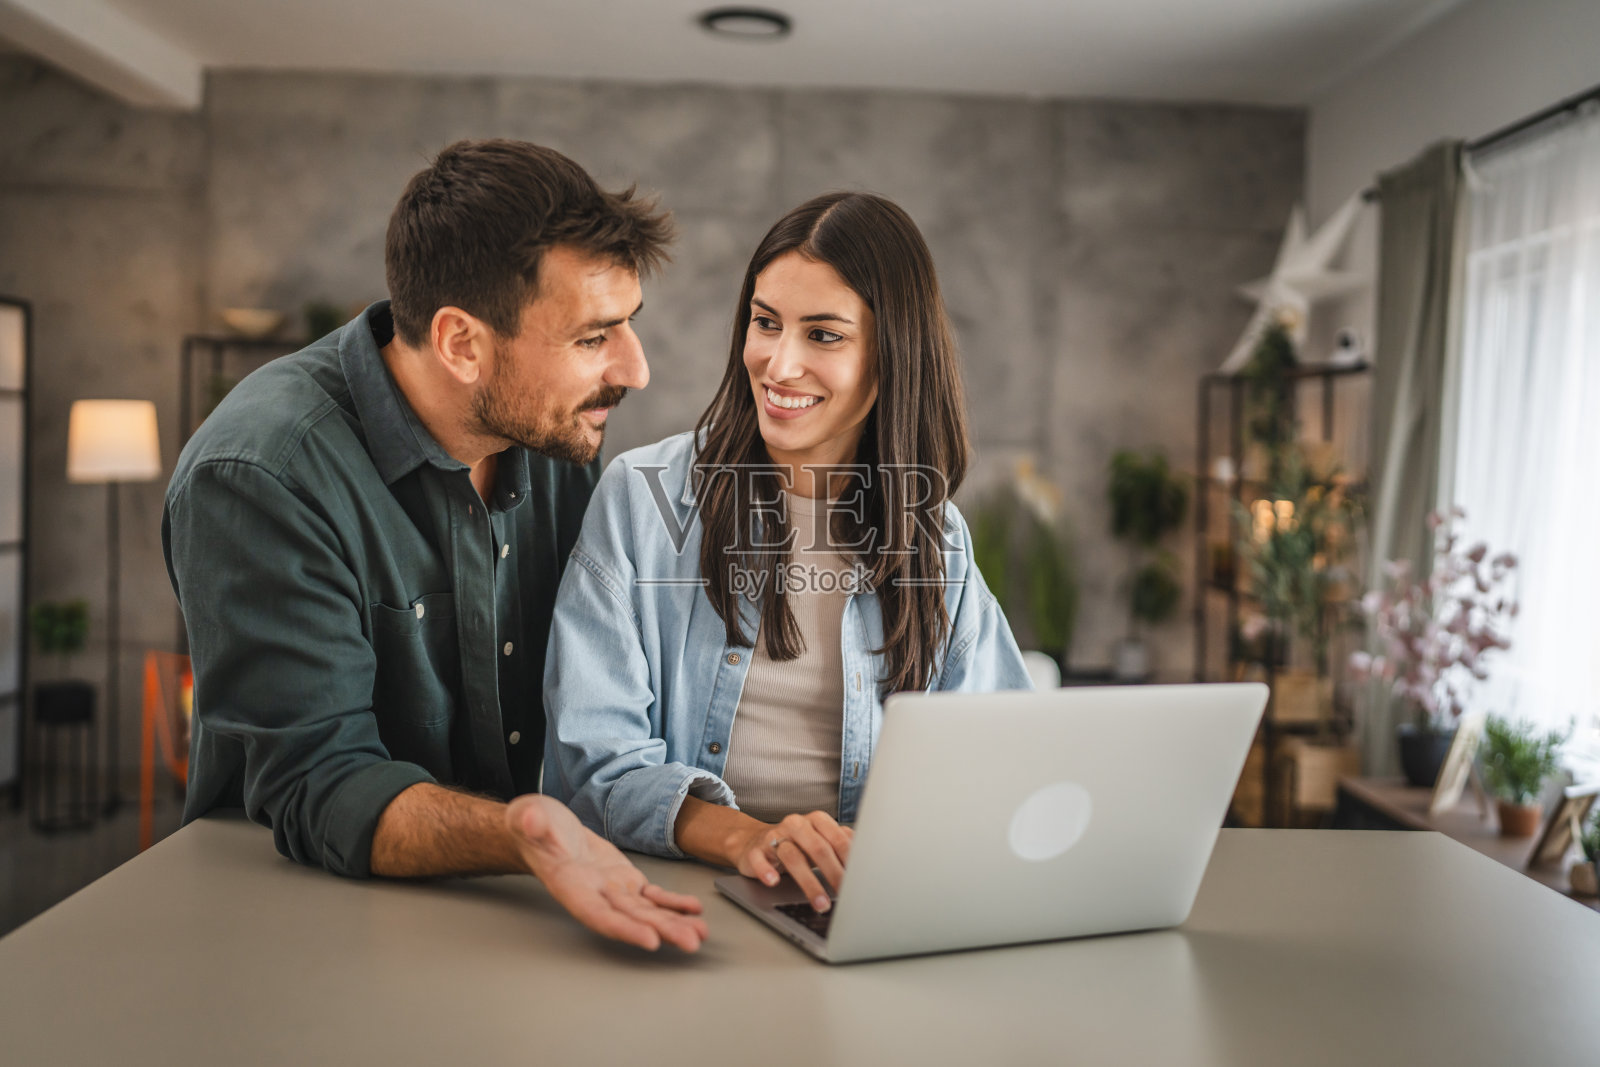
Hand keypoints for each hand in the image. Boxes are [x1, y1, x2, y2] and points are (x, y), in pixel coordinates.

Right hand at [505, 795, 708, 951]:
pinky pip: (651, 895)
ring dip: (674, 922)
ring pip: (646, 911)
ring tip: (700, 933)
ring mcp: (612, 889)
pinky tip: (693, 909)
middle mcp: (595, 894)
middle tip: (689, 942)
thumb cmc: (533, 824)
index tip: (650, 940)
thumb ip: (531, 824)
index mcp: (571, 886)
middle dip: (661, 931)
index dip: (624, 928)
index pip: (598, 913)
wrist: (543, 825)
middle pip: (630, 918)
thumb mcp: (528, 817)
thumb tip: (532, 821)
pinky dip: (673, 903)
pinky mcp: (624, 879)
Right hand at [734, 811, 852, 912]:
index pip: (838, 839)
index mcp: (817, 821)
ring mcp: (774, 836)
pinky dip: (766, 870)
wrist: (753, 841)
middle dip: (834, 873)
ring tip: (820, 903)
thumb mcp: (821, 842)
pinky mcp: (755, 850)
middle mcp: (796, 825)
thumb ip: (842, 847)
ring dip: (809, 882)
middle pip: (818, 848)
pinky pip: (760, 860)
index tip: (861, 879)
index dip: (851, 860)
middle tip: (845, 893)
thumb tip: (870, 863)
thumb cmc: (796, 845)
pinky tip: (774, 882)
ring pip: (792, 857)